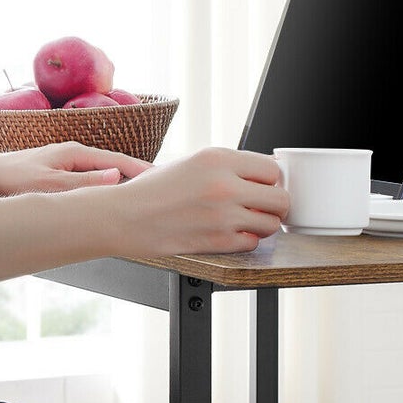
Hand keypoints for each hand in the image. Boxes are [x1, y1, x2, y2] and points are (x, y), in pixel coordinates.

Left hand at [0, 140, 152, 195]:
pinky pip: (90, 178)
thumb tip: (117, 177)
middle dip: (136, 176)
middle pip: (114, 165)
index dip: (141, 171)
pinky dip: (104, 186)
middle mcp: (74, 153)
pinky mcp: (59, 170)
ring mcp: (67, 161)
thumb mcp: (52, 185)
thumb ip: (85, 182)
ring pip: (102, 172)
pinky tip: (108, 197)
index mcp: (76, 152)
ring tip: (141, 195)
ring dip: (121, 182)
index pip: (118, 161)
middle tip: (160, 190)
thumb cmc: (15, 180)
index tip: (162, 181)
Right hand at [108, 146, 288, 254]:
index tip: (263, 187)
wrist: (122, 217)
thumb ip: (228, 166)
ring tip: (246, 223)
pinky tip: (230, 235)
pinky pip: (251, 243)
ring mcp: (221, 215)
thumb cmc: (151, 191)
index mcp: (217, 158)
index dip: (270, 181)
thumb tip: (264, 172)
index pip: (272, 169)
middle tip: (262, 208)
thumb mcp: (191, 162)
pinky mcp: (214, 241)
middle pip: (280, 198)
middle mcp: (223, 185)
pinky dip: (245, 241)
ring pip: (270, 224)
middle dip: (274, 205)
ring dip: (262, 226)